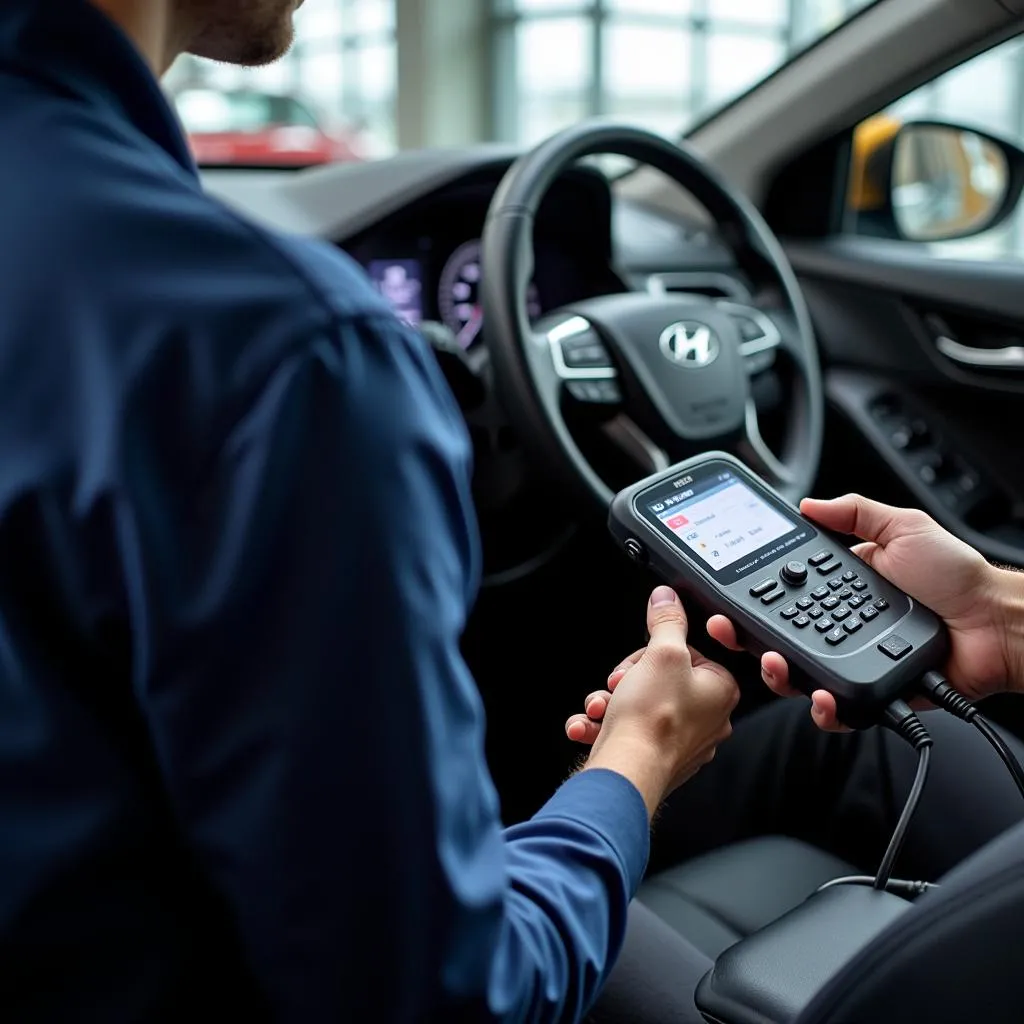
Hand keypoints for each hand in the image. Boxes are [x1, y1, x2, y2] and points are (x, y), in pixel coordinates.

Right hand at [566, 586, 739, 813]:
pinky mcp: (656, 757)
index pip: (687, 652)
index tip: (642, 658)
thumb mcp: (661, 653)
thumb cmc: (652, 720)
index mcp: (720, 690)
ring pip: (639, 704)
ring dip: (610, 702)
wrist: (627, 771)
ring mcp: (682, 742)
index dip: (654, 652)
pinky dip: (605, 726)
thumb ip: (666, 620)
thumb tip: (667, 597)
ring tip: (600, 707)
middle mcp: (707, 718)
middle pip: (659, 678)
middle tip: (618, 684)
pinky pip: (629, 731)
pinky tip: (590, 725)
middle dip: (627, 678)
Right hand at [707, 493, 1017, 730]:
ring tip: (775, 665)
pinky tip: (820, 697)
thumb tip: (808, 504)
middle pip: (776, 639)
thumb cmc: (959, 577)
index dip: (749, 599)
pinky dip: (823, 709)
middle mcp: (838, 626)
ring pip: (797, 677)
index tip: (726, 598)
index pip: (782, 595)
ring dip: (777, 674)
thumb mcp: (904, 528)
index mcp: (838, 589)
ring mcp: (851, 662)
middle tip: (729, 631)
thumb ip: (855, 513)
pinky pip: (837, 711)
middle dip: (745, 639)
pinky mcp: (871, 694)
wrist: (997, 623)